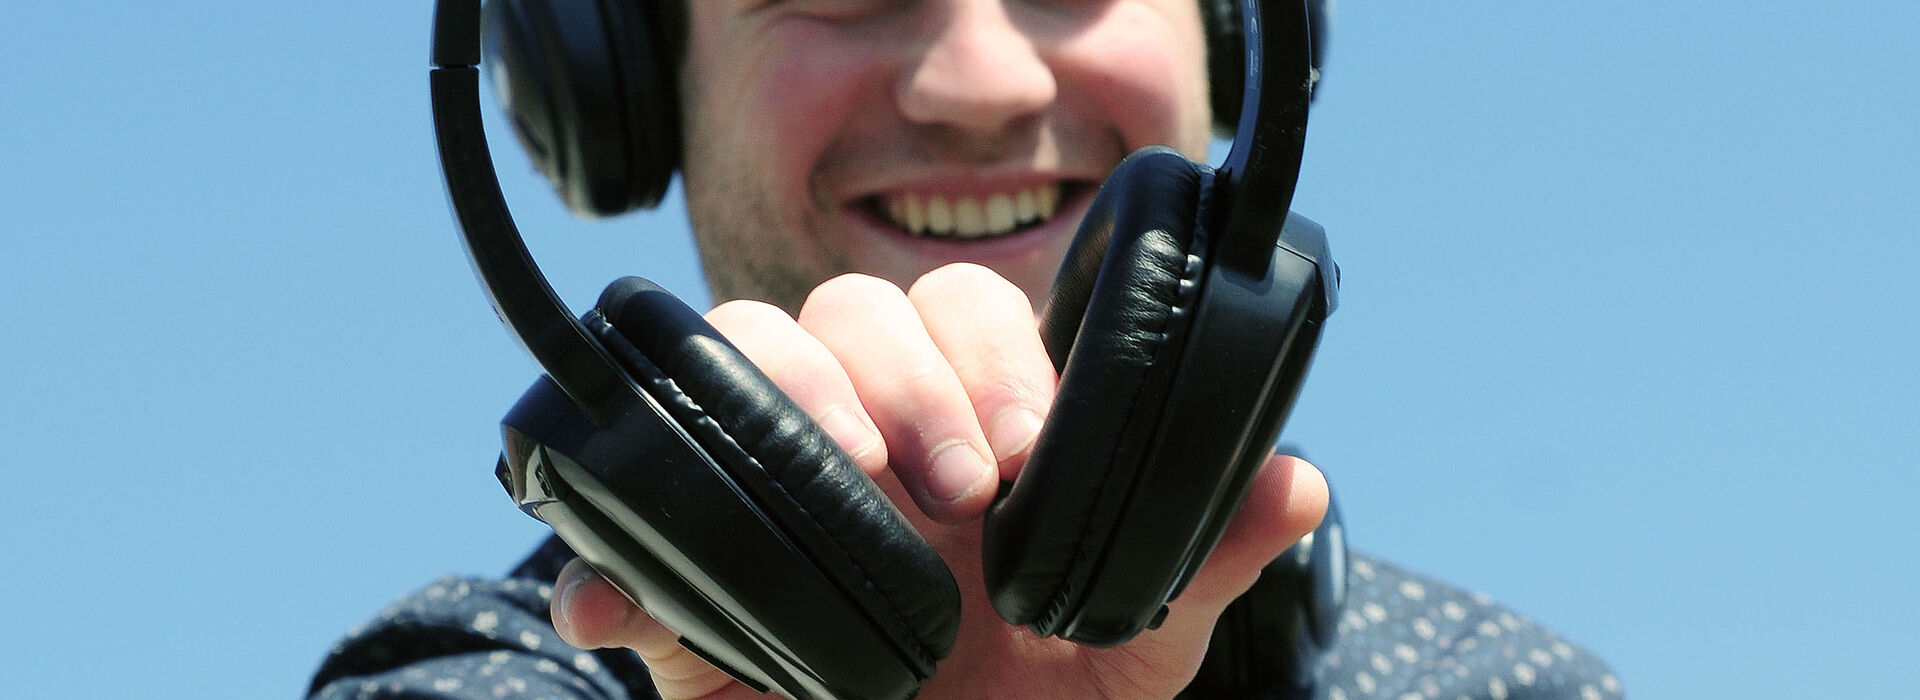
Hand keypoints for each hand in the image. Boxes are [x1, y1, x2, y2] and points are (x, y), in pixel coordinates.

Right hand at [551, 263, 1328, 698]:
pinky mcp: (684, 602)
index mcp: (956, 434)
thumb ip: (1210, 558)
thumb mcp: (1141, 643)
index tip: (1027, 449)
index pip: (950, 312)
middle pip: (835, 314)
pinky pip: (611, 555)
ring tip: (848, 484)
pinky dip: (602, 572)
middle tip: (955, 481)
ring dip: (782, 399)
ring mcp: (768, 507)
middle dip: (900, 373)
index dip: (983, 353)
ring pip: (728, 373)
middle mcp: (857, 446)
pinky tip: (614, 611)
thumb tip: (1296, 479)